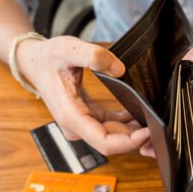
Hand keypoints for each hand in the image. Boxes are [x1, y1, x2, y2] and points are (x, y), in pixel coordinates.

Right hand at [16, 36, 149, 155]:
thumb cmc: (47, 57)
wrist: (34, 62)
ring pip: (113, 136)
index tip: (148, 131)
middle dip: (136, 137)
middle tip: (159, 123)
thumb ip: (93, 56)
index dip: (128, 142)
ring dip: (133, 131)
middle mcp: (77, 126)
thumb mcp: (68, 49)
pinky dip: (125, 123)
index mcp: (72, 116)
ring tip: (153, 117)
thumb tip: (120, 70)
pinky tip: (139, 111)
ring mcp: (82, 124)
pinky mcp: (87, 118)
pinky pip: (110, 126)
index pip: (104, 142)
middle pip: (112, 142)